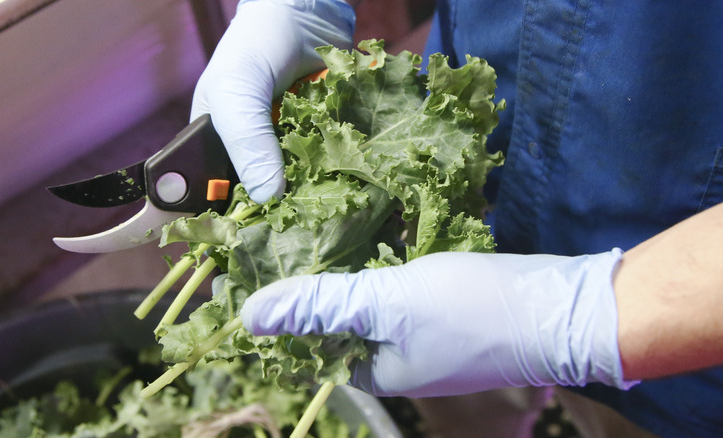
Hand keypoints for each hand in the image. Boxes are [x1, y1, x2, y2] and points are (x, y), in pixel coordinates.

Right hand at [191, 0, 355, 202]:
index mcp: (215, 151)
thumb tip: (267, 198)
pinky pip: (331, 169)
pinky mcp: (321, 145)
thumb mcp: (239, 93)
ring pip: (302, 190)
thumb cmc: (254, 48)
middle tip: (310, 214)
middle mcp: (252, 158)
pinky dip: (343, 171)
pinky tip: (355, 176)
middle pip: (266, 201)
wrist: (303, 14)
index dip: (239, 220)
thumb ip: (248, 142)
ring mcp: (289, 154)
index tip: (265, 232)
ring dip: (321, 193)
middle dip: (287, 208)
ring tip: (338, 199)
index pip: (220, 201)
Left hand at [241, 249, 638, 396]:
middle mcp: (391, 354)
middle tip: (276, 228)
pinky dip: (379, 254)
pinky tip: (365, 219)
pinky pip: (395, 279)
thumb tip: (250, 317)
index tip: (247, 263)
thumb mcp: (388, 303)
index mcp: (372, 367)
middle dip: (308, 275)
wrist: (564, 308)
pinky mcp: (441, 304)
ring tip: (310, 216)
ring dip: (343, 259)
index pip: (306, 340)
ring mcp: (418, 329)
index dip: (276, 303)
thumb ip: (322, 306)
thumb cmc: (474, 311)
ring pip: (365, 292)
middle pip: (334, 314)